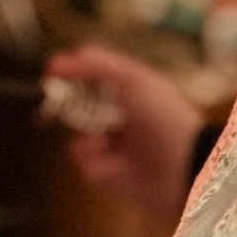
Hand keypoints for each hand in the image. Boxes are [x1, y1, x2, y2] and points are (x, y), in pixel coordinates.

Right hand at [46, 44, 205, 226]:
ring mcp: (115, 147)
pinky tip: (109, 158)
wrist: (184, 168)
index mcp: (132, 91)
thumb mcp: (133, 79)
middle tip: (57, 100)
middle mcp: (122, 118)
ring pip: (79, 135)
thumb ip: (97, 65)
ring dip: (85, 134)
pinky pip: (84, 161)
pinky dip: (91, 157)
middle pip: (80, 106)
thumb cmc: (162, 117)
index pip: (94, 77)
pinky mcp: (108, 175)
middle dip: (68, 103)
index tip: (51, 70)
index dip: (73, 73)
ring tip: (102, 139)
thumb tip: (57, 61)